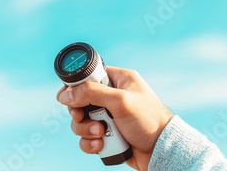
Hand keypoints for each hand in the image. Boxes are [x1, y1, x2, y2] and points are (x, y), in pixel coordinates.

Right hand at [56, 66, 172, 170]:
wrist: (161, 151)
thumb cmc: (149, 121)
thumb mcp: (120, 101)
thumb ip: (91, 93)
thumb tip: (65, 94)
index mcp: (119, 80)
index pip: (89, 76)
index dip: (76, 86)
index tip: (69, 97)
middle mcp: (113, 97)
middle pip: (80, 100)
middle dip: (79, 112)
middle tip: (81, 116)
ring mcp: (109, 117)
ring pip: (81, 121)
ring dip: (85, 129)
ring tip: (100, 133)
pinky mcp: (107, 135)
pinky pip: (87, 137)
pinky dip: (90, 143)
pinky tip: (101, 145)